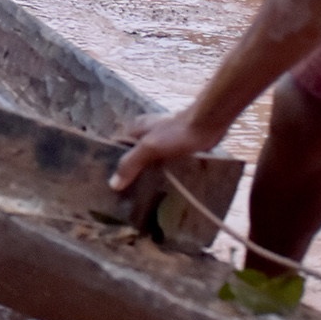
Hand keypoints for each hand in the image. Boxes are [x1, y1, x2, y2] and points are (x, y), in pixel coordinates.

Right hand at [109, 107, 225, 190]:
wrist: (208, 125)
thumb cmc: (177, 133)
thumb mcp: (150, 148)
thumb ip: (131, 163)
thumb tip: (113, 184)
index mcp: (136, 128)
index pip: (117, 147)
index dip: (112, 163)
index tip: (112, 184)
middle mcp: (147, 132)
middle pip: (134, 154)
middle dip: (132, 171)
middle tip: (129, 193)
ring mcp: (163, 139)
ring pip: (150, 159)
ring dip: (148, 173)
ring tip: (145, 194)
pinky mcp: (177, 147)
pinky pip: (164, 162)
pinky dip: (163, 172)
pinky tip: (164, 185)